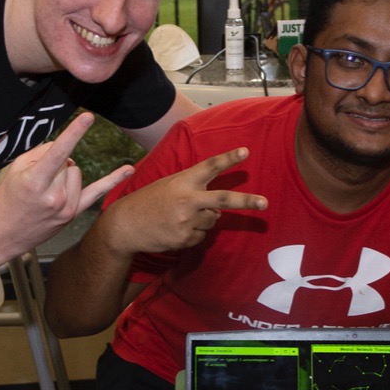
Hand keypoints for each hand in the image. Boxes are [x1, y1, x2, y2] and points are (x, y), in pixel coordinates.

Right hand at [0, 112, 131, 245]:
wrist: (4, 233)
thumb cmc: (7, 197)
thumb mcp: (15, 169)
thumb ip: (41, 153)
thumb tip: (64, 148)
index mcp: (36, 182)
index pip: (59, 152)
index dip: (73, 133)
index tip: (88, 116)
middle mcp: (55, 196)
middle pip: (68, 162)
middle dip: (55, 164)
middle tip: (36, 181)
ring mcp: (67, 207)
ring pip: (77, 173)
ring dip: (65, 174)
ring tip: (45, 190)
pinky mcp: (73, 214)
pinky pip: (97, 192)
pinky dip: (112, 180)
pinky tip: (128, 169)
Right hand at [101, 147, 266, 255]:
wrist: (125, 225)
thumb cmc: (149, 201)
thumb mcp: (169, 186)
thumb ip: (194, 192)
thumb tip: (219, 212)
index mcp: (183, 181)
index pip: (209, 167)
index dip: (228, 159)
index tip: (245, 151)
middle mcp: (187, 200)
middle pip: (224, 199)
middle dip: (246, 201)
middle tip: (265, 203)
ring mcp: (186, 221)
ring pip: (212, 221)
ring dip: (204, 220)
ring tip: (179, 218)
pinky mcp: (184, 238)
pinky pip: (201, 237)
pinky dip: (193, 234)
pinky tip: (175, 229)